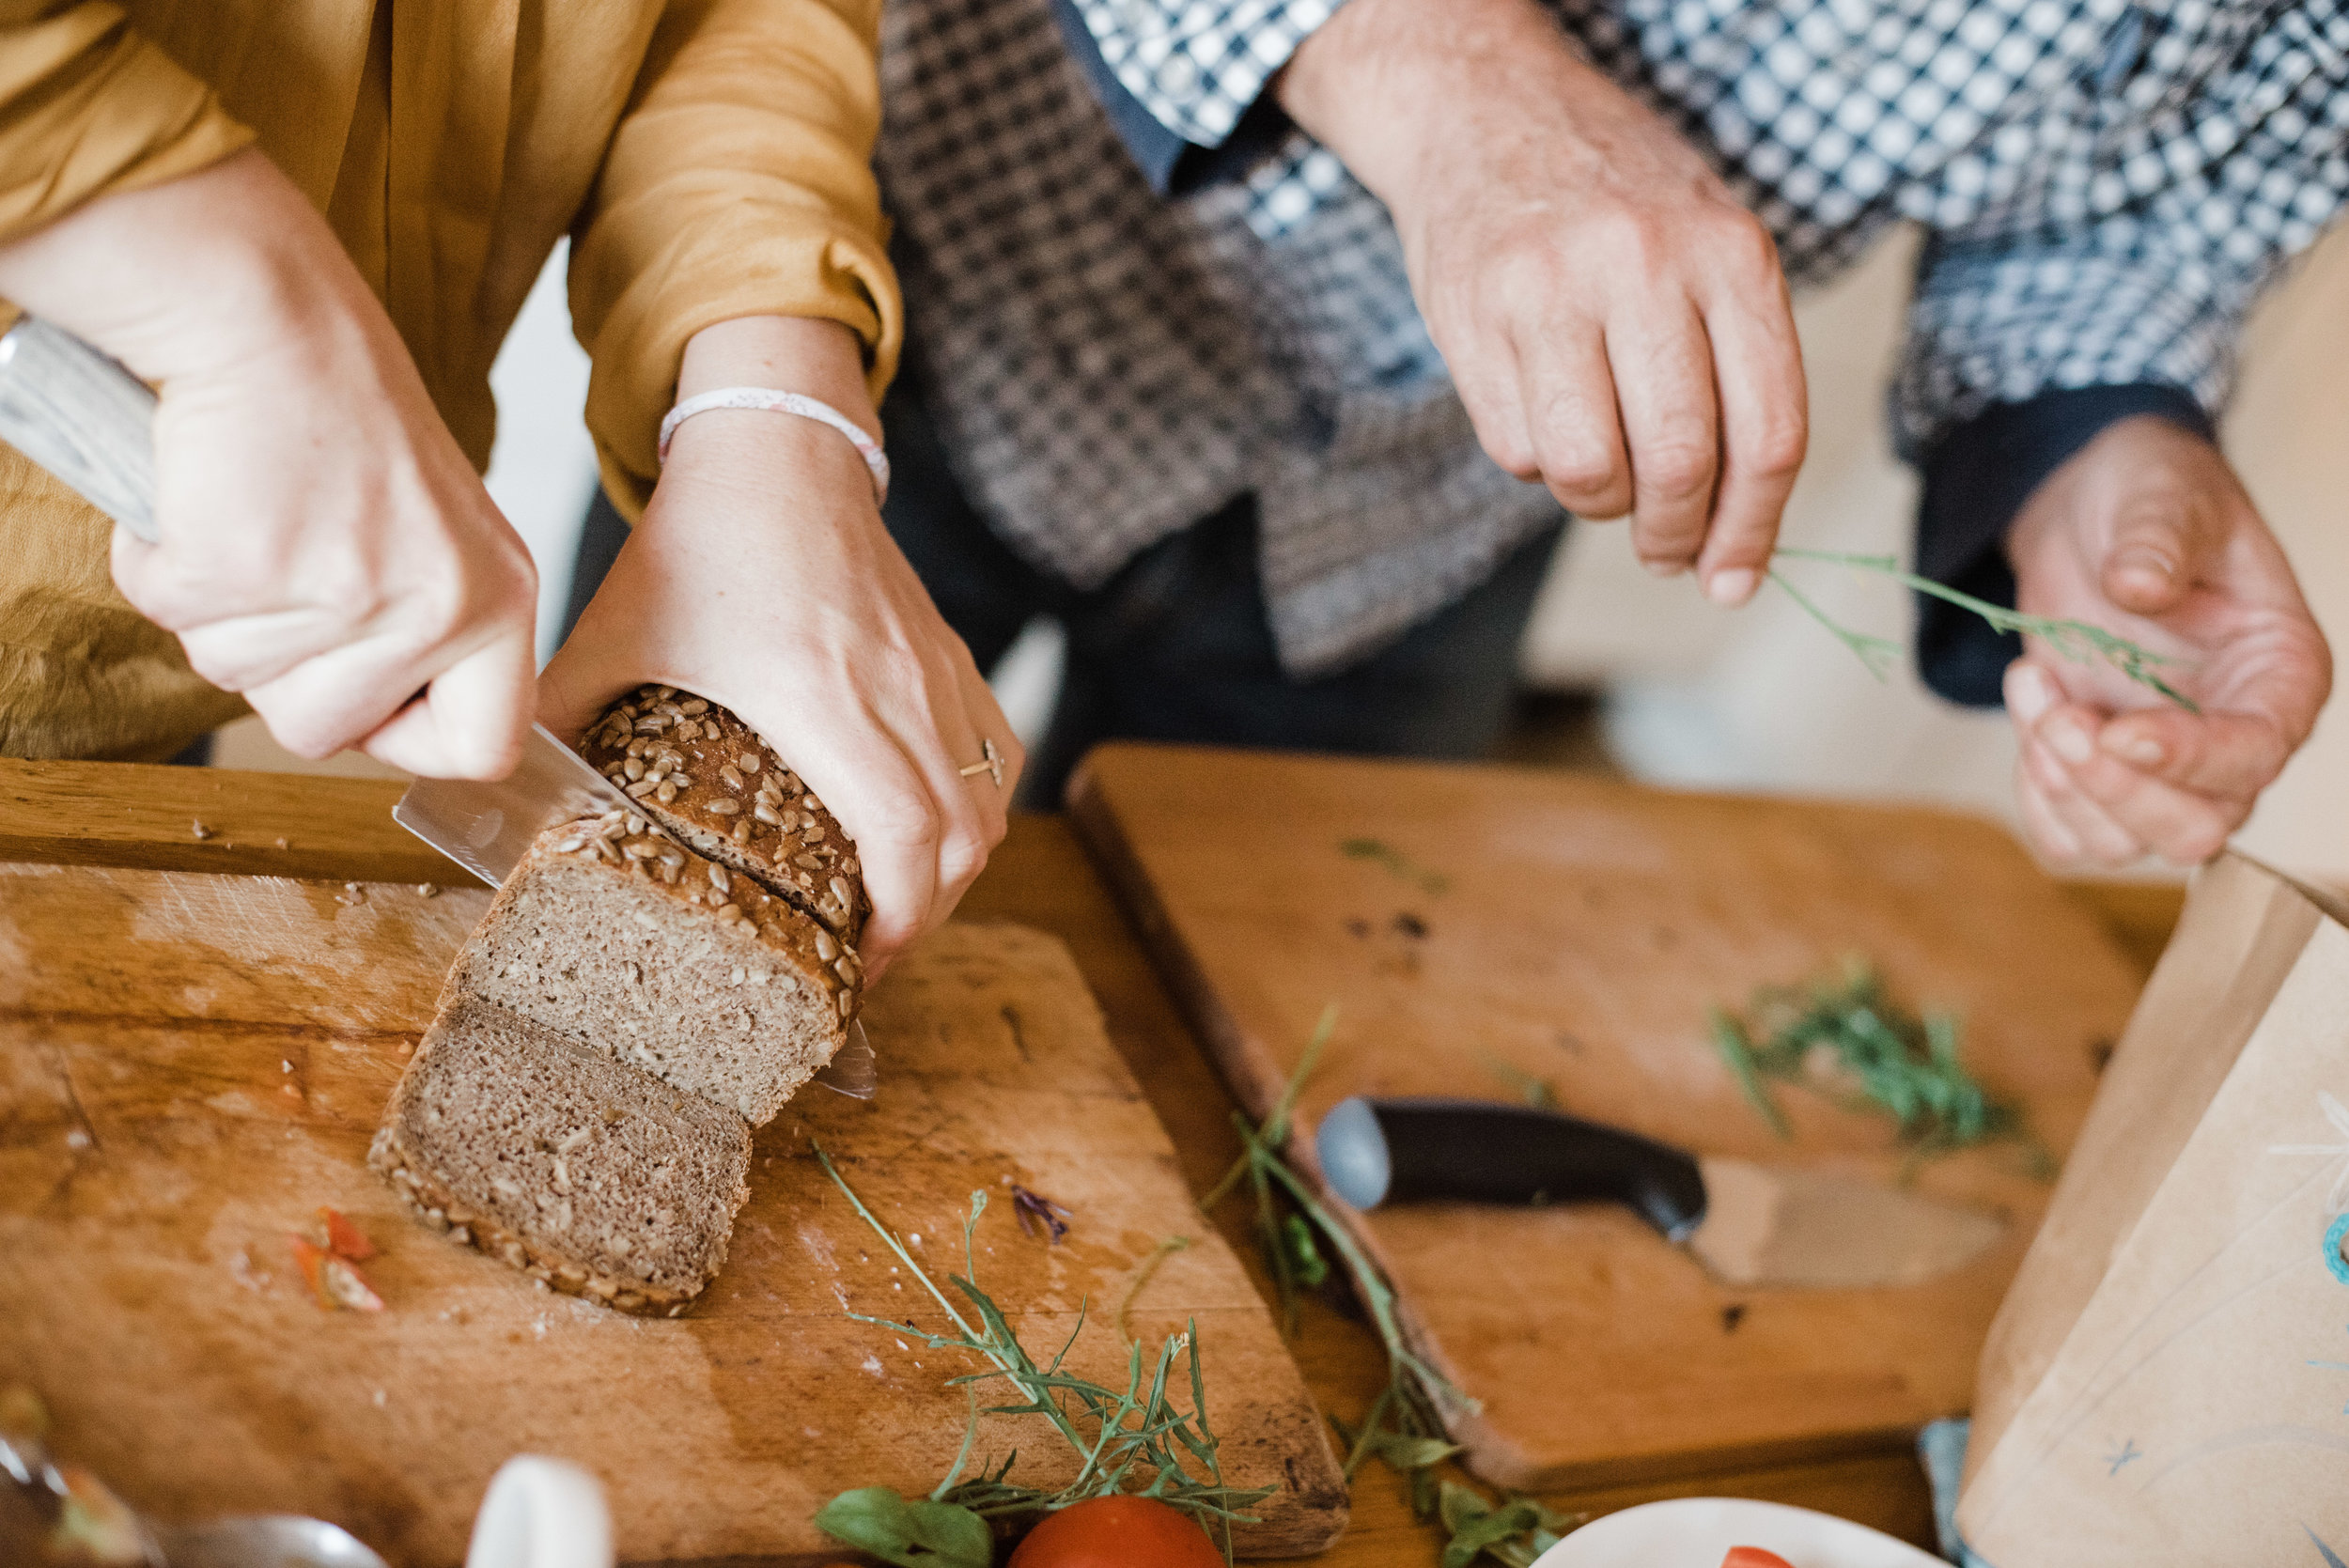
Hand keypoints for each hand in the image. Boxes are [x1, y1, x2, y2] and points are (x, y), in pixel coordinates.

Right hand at [0, 149, 537, 776]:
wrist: (266, 314)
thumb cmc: (341, 413)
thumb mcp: (434, 530)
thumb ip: (426, 626)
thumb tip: (391, 724)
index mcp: (498, 598)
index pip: (485, 746)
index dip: (410, 742)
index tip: (369, 701)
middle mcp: (434, 606)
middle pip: (324, 733)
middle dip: (279, 671)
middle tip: (291, 568)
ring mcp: (340, 593)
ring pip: (238, 679)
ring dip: (222, 610)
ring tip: (257, 516)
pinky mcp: (242, 568)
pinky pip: (173, 617)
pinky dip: (164, 564)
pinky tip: (205, 497)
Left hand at [540, 317, 1019, 976]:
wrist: (778, 447)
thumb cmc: (703, 539)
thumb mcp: (613, 631)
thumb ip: (561, 711)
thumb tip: (506, 788)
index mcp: (821, 697)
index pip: (906, 836)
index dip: (898, 922)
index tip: (855, 967)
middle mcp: (897, 690)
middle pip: (964, 840)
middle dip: (926, 918)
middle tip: (867, 957)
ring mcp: (935, 672)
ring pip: (990, 803)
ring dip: (958, 870)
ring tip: (901, 905)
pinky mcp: (949, 656)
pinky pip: (997, 754)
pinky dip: (980, 807)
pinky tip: (942, 831)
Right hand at [1278, 0, 1806, 604]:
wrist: (1483, 108)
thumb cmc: (1612, 199)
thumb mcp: (1706, 247)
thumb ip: (1734, 371)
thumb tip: (1733, 539)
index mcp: (1732, 253)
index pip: (1768, 432)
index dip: (1753, 530)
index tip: (1733, 579)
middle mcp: (1646, 264)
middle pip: (1680, 463)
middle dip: (1673, 534)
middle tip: (1663, 548)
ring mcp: (1552, 289)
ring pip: (1587, 471)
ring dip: (1597, 503)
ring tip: (1599, 474)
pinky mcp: (1474, 317)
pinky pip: (1514, 449)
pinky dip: (1533, 459)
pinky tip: (1540, 406)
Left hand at [2002, 416, 2329, 867]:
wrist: (2089, 516)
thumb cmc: (2150, 498)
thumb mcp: (2163, 494)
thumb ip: (2160, 538)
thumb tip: (2139, 586)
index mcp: (2279, 673)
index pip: (2257, 752)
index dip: (2192, 758)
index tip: (2119, 730)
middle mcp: (2233, 736)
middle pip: (2197, 828)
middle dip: (2114, 785)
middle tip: (2056, 714)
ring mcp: (2165, 764)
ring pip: (2128, 843)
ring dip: (2062, 784)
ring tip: (2031, 681)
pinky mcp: (2101, 772)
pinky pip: (2071, 838)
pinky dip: (2037, 800)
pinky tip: (2028, 716)